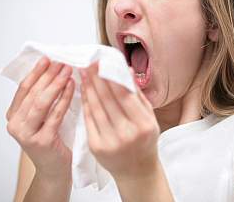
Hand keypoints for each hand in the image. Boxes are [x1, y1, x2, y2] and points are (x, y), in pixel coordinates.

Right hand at [5, 56, 74, 179]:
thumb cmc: (51, 141)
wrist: (54, 169)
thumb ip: (40, 99)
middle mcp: (15, 125)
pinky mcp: (42, 141)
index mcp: (13, 116)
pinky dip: (64, 99)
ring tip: (67, 71)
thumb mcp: (41, 118)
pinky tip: (72, 87)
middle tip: (61, 62)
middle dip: (47, 75)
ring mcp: (27, 134)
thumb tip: (53, 70)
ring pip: (41, 103)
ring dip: (55, 84)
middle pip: (33, 93)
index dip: (36, 72)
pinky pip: (55, 115)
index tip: (47, 59)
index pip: (23, 89)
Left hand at [78, 62, 160, 179]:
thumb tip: (125, 69)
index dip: (111, 77)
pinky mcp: (96, 147)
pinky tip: (84, 91)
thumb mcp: (149, 117)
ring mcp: (110, 142)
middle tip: (88, 63)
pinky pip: (89, 120)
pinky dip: (86, 103)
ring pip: (96, 108)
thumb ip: (137, 94)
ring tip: (84, 74)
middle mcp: (127, 134)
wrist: (137, 171)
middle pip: (107, 100)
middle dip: (96, 79)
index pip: (124, 95)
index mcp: (143, 125)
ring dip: (88, 88)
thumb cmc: (144, 140)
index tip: (101, 63)